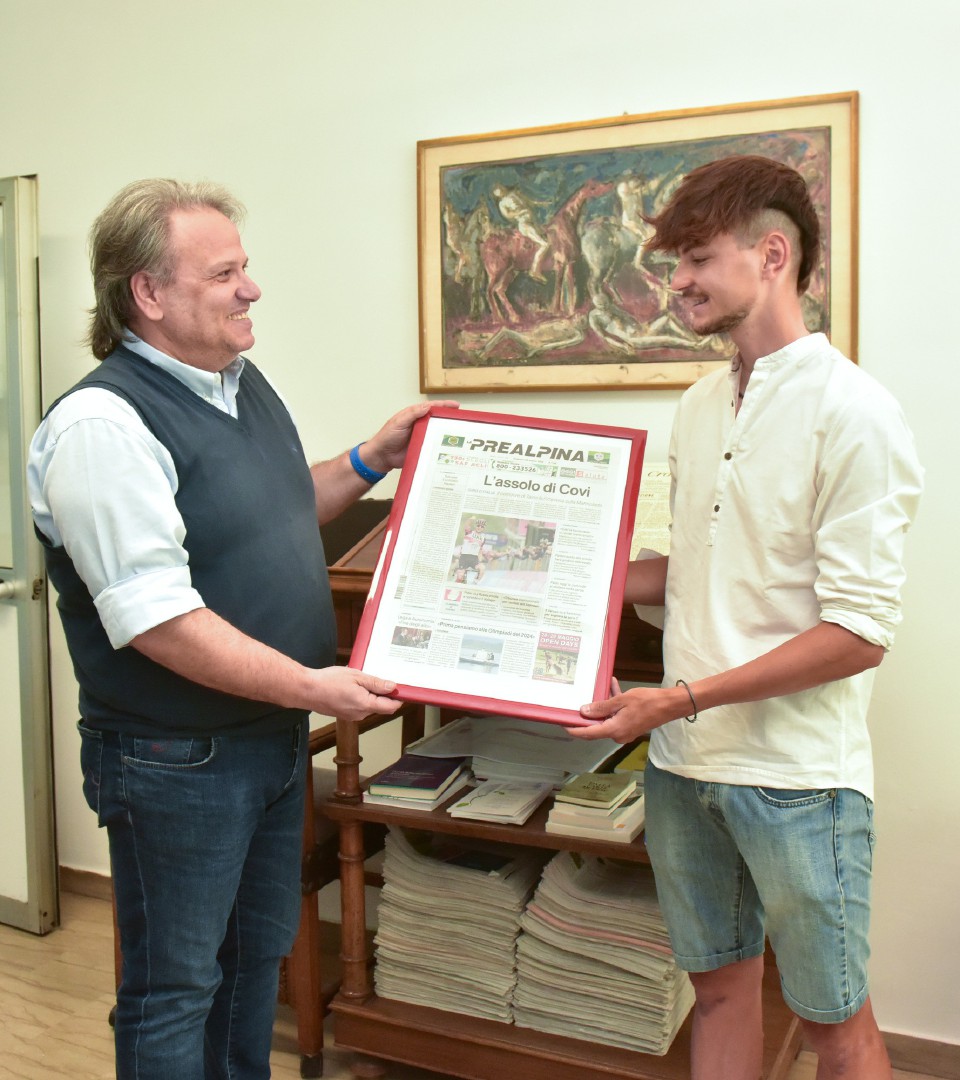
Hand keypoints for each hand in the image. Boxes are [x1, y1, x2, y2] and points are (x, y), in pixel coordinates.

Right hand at [309, 666, 400, 722]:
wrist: (306, 690)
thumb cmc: (328, 681)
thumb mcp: (356, 676)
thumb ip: (376, 683)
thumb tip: (392, 687)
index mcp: (365, 705)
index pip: (391, 707)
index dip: (398, 698)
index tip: (402, 688)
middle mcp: (360, 714)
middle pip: (381, 707)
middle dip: (384, 694)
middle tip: (380, 677)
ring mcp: (352, 716)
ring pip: (370, 706)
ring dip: (371, 695)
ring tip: (362, 679)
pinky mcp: (344, 714)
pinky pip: (359, 707)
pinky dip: (361, 698)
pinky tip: (353, 686)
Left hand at [361, 400, 458, 473]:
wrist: (382, 456)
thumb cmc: (387, 436)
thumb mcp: (399, 422)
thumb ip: (412, 414)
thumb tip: (427, 406)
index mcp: (415, 416)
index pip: (432, 408)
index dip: (444, 406)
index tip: (456, 406)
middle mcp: (421, 426)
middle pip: (439, 421)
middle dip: (450, 420)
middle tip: (463, 420)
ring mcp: (423, 438)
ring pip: (439, 434)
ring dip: (448, 434)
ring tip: (462, 434)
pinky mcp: (423, 449)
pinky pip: (435, 447)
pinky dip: (442, 447)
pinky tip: (451, 449)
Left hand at [570, 680, 684, 742]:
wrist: (670, 705)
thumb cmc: (647, 701)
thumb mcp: (621, 700)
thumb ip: (602, 707)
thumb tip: (584, 712)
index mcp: (615, 730)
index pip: (589, 733)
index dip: (575, 730)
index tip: (564, 725)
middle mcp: (619, 735)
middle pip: (597, 727)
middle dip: (587, 716)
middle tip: (575, 706)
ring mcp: (625, 732)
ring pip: (607, 719)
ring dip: (603, 706)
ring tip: (599, 689)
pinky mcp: (631, 726)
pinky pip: (617, 716)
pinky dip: (614, 704)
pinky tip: (613, 686)